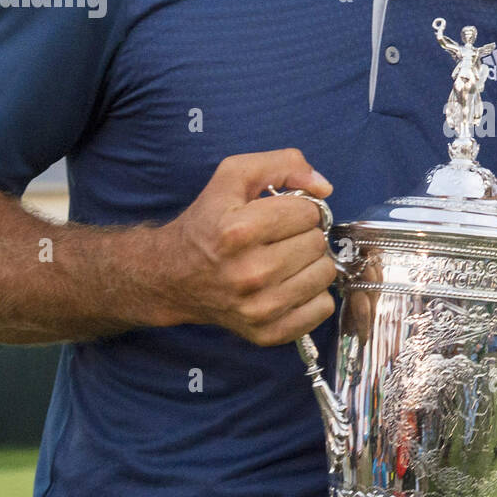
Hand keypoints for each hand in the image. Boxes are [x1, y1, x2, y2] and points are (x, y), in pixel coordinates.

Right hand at [155, 148, 337, 344]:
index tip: (277, 216)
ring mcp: (259, 308)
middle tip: (279, 239)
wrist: (172, 276)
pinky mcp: (268, 333)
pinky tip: (288, 285)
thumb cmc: (207, 223)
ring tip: (284, 261)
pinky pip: (322, 308)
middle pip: (317, 243)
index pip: (307, 212)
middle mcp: (249, 273)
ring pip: (325, 274)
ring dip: (310, 264)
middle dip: (303, 235)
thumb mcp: (233, 176)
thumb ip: (282, 163)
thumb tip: (325, 188)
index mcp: (238, 231)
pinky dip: (312, 295)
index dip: (296, 209)